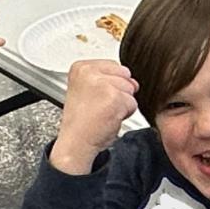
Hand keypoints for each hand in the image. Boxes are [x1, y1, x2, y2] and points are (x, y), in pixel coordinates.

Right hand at [49, 60, 138, 174]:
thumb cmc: (81, 122)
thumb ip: (107, 78)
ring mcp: (102, 84)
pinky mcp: (114, 97)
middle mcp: (89, 72)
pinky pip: (132, 103)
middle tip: (100, 106)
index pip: (114, 66)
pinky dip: (125, 114)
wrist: (76, 142)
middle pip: (124, 75)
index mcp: (80, 67)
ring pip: (130, 89)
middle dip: (118, 92)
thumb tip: (133, 81)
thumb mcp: (87, 90)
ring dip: (122, 103)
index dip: (110, 84)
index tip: (95, 97)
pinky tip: (108, 118)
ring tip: (103, 112)